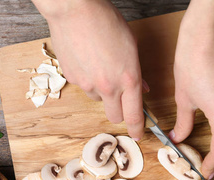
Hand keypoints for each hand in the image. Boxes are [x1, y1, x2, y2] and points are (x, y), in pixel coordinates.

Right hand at [33, 0, 144, 139]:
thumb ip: (136, 72)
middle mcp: (108, 87)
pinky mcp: (72, 79)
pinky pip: (83, 87)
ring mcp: (88, 85)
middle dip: (119, 113)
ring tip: (100, 67)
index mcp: (128, 79)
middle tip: (119, 100)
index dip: (137, 129)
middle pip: (115, 117)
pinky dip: (87, 80)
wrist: (75, 10)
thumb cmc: (105, 22)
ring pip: (97, 100)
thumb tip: (142, 88)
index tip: (138, 134)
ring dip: (101, 92)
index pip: (134, 115)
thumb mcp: (131, 46)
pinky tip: (87, 61)